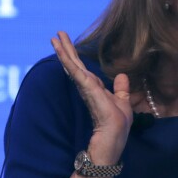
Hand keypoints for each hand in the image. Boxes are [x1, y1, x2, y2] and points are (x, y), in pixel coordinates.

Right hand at [51, 31, 132, 163]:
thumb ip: (121, 89)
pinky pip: (76, 72)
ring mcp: (86, 89)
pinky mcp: (88, 91)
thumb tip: (121, 75)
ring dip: (64, 51)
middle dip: (67, 49)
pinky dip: (68, 60)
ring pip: (73, 66)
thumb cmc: (116, 129)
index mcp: (94, 90)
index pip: (84, 70)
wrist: (111, 143)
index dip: (76, 57)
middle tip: (57, 33)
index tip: (67, 44)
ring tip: (54, 37)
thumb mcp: (123, 104)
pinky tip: (61, 49)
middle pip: (75, 65)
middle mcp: (87, 89)